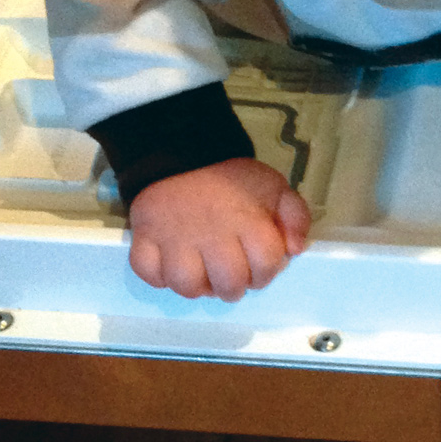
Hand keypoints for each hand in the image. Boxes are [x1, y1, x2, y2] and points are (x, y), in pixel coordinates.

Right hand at [128, 157, 310, 301]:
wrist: (186, 155)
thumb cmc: (233, 179)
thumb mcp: (273, 187)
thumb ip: (295, 215)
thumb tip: (295, 249)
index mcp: (247, 220)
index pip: (266, 266)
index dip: (267, 271)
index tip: (258, 262)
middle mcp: (212, 233)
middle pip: (229, 285)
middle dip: (234, 286)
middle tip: (229, 272)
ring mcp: (174, 237)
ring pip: (186, 286)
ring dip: (196, 286)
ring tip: (201, 272)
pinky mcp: (144, 237)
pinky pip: (149, 274)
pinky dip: (159, 277)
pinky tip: (171, 263)